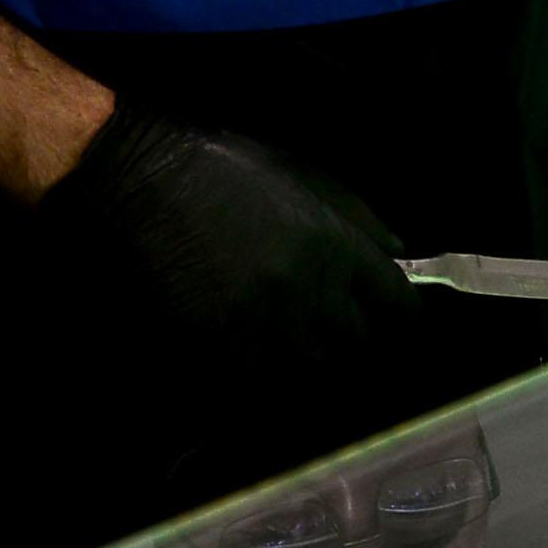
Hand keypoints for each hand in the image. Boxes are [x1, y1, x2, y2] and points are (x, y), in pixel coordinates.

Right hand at [38, 107, 413, 378]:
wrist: (146, 176)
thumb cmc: (222, 166)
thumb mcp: (301, 172)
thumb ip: (356, 216)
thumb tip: (398, 251)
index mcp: (339, 244)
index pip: (398, 306)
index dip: (401, 323)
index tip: (396, 330)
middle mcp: (312, 287)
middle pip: (357, 346)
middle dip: (351, 344)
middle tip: (334, 339)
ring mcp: (267, 319)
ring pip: (310, 369)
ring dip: (304, 363)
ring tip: (288, 350)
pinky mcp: (222, 341)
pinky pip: (258, 381)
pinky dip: (259, 377)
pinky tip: (249, 363)